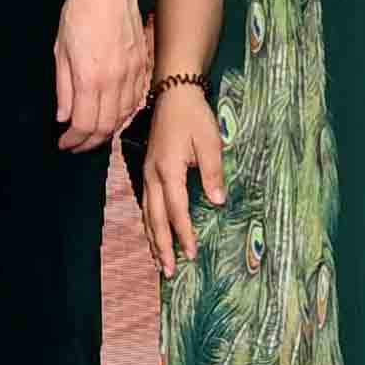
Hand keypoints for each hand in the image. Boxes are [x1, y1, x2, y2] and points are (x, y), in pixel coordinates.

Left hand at [52, 0, 151, 154]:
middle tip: (77, 144)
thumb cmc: (79, 12)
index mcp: (89, 78)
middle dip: (90, 141)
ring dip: (109, 129)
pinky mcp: (144, 64)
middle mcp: (115, 81)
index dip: (74, 140)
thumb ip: (63, 87)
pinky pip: (139, 98)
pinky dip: (127, 112)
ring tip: (94, 132)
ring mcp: (133, 73)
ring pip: (125, 116)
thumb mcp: (60, 50)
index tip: (64, 144)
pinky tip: (116, 114)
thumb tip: (64, 116)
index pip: (85, 124)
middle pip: (107, 126)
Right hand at [138, 82, 226, 272]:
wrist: (173, 93)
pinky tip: (153, 234)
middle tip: (170, 271)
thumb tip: (218, 201)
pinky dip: (149, 224)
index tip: (192, 253)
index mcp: (168, 170)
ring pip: (147, 214)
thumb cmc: (193, 116)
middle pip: (156, 219)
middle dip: (163, 246)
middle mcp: (153, 176)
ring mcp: (147, 174)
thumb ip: (212, 172)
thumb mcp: (209, 141)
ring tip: (160, 262)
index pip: (177, 210)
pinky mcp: (148, 171)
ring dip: (153, 239)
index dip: (184, 233)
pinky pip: (146, 204)